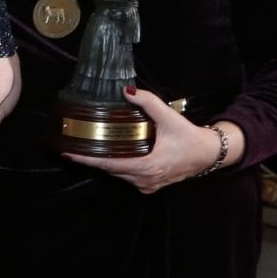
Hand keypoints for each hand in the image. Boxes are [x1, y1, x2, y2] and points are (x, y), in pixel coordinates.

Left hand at [67, 90, 234, 193]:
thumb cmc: (189, 136)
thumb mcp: (169, 117)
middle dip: (93, 159)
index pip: (108, 164)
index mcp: (146, 166)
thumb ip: (148, 102)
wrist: (209, 154)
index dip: (87, 160)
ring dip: (106, 163)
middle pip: (110, 170)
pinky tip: (111, 156)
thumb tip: (126, 91)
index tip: (67, 153)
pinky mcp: (151, 186)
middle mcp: (144, 180)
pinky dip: (119, 168)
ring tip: (89, 149)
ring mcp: (148, 186)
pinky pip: (128, 178)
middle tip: (75, 146)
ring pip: (118, 175)